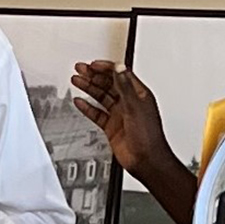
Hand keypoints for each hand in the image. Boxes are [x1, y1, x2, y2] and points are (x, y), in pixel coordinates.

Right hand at [71, 61, 170, 177]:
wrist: (146, 159)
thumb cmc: (148, 136)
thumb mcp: (135, 107)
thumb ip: (125, 87)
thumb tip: (119, 68)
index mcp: (138, 95)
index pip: (120, 75)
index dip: (106, 67)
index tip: (93, 64)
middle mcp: (128, 103)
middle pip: (108, 84)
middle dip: (94, 75)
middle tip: (80, 69)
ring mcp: (119, 115)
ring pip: (101, 97)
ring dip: (89, 88)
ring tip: (76, 80)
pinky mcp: (112, 127)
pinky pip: (97, 114)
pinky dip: (87, 107)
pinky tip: (79, 101)